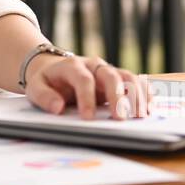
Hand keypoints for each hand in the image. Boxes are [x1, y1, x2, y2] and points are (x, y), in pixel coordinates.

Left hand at [23, 54, 152, 120]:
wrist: (54, 69)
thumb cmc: (47, 81)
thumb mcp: (36, 87)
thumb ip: (44, 97)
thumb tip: (57, 108)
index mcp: (72, 66)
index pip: (83, 79)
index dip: (86, 98)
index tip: (88, 118)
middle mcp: (94, 66)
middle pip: (110, 76)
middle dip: (117, 97)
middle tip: (120, 119)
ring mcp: (108, 71)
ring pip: (128, 77)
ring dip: (137, 95)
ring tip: (141, 115)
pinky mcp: (118, 79)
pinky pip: (136, 82)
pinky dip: (144, 93)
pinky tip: (149, 108)